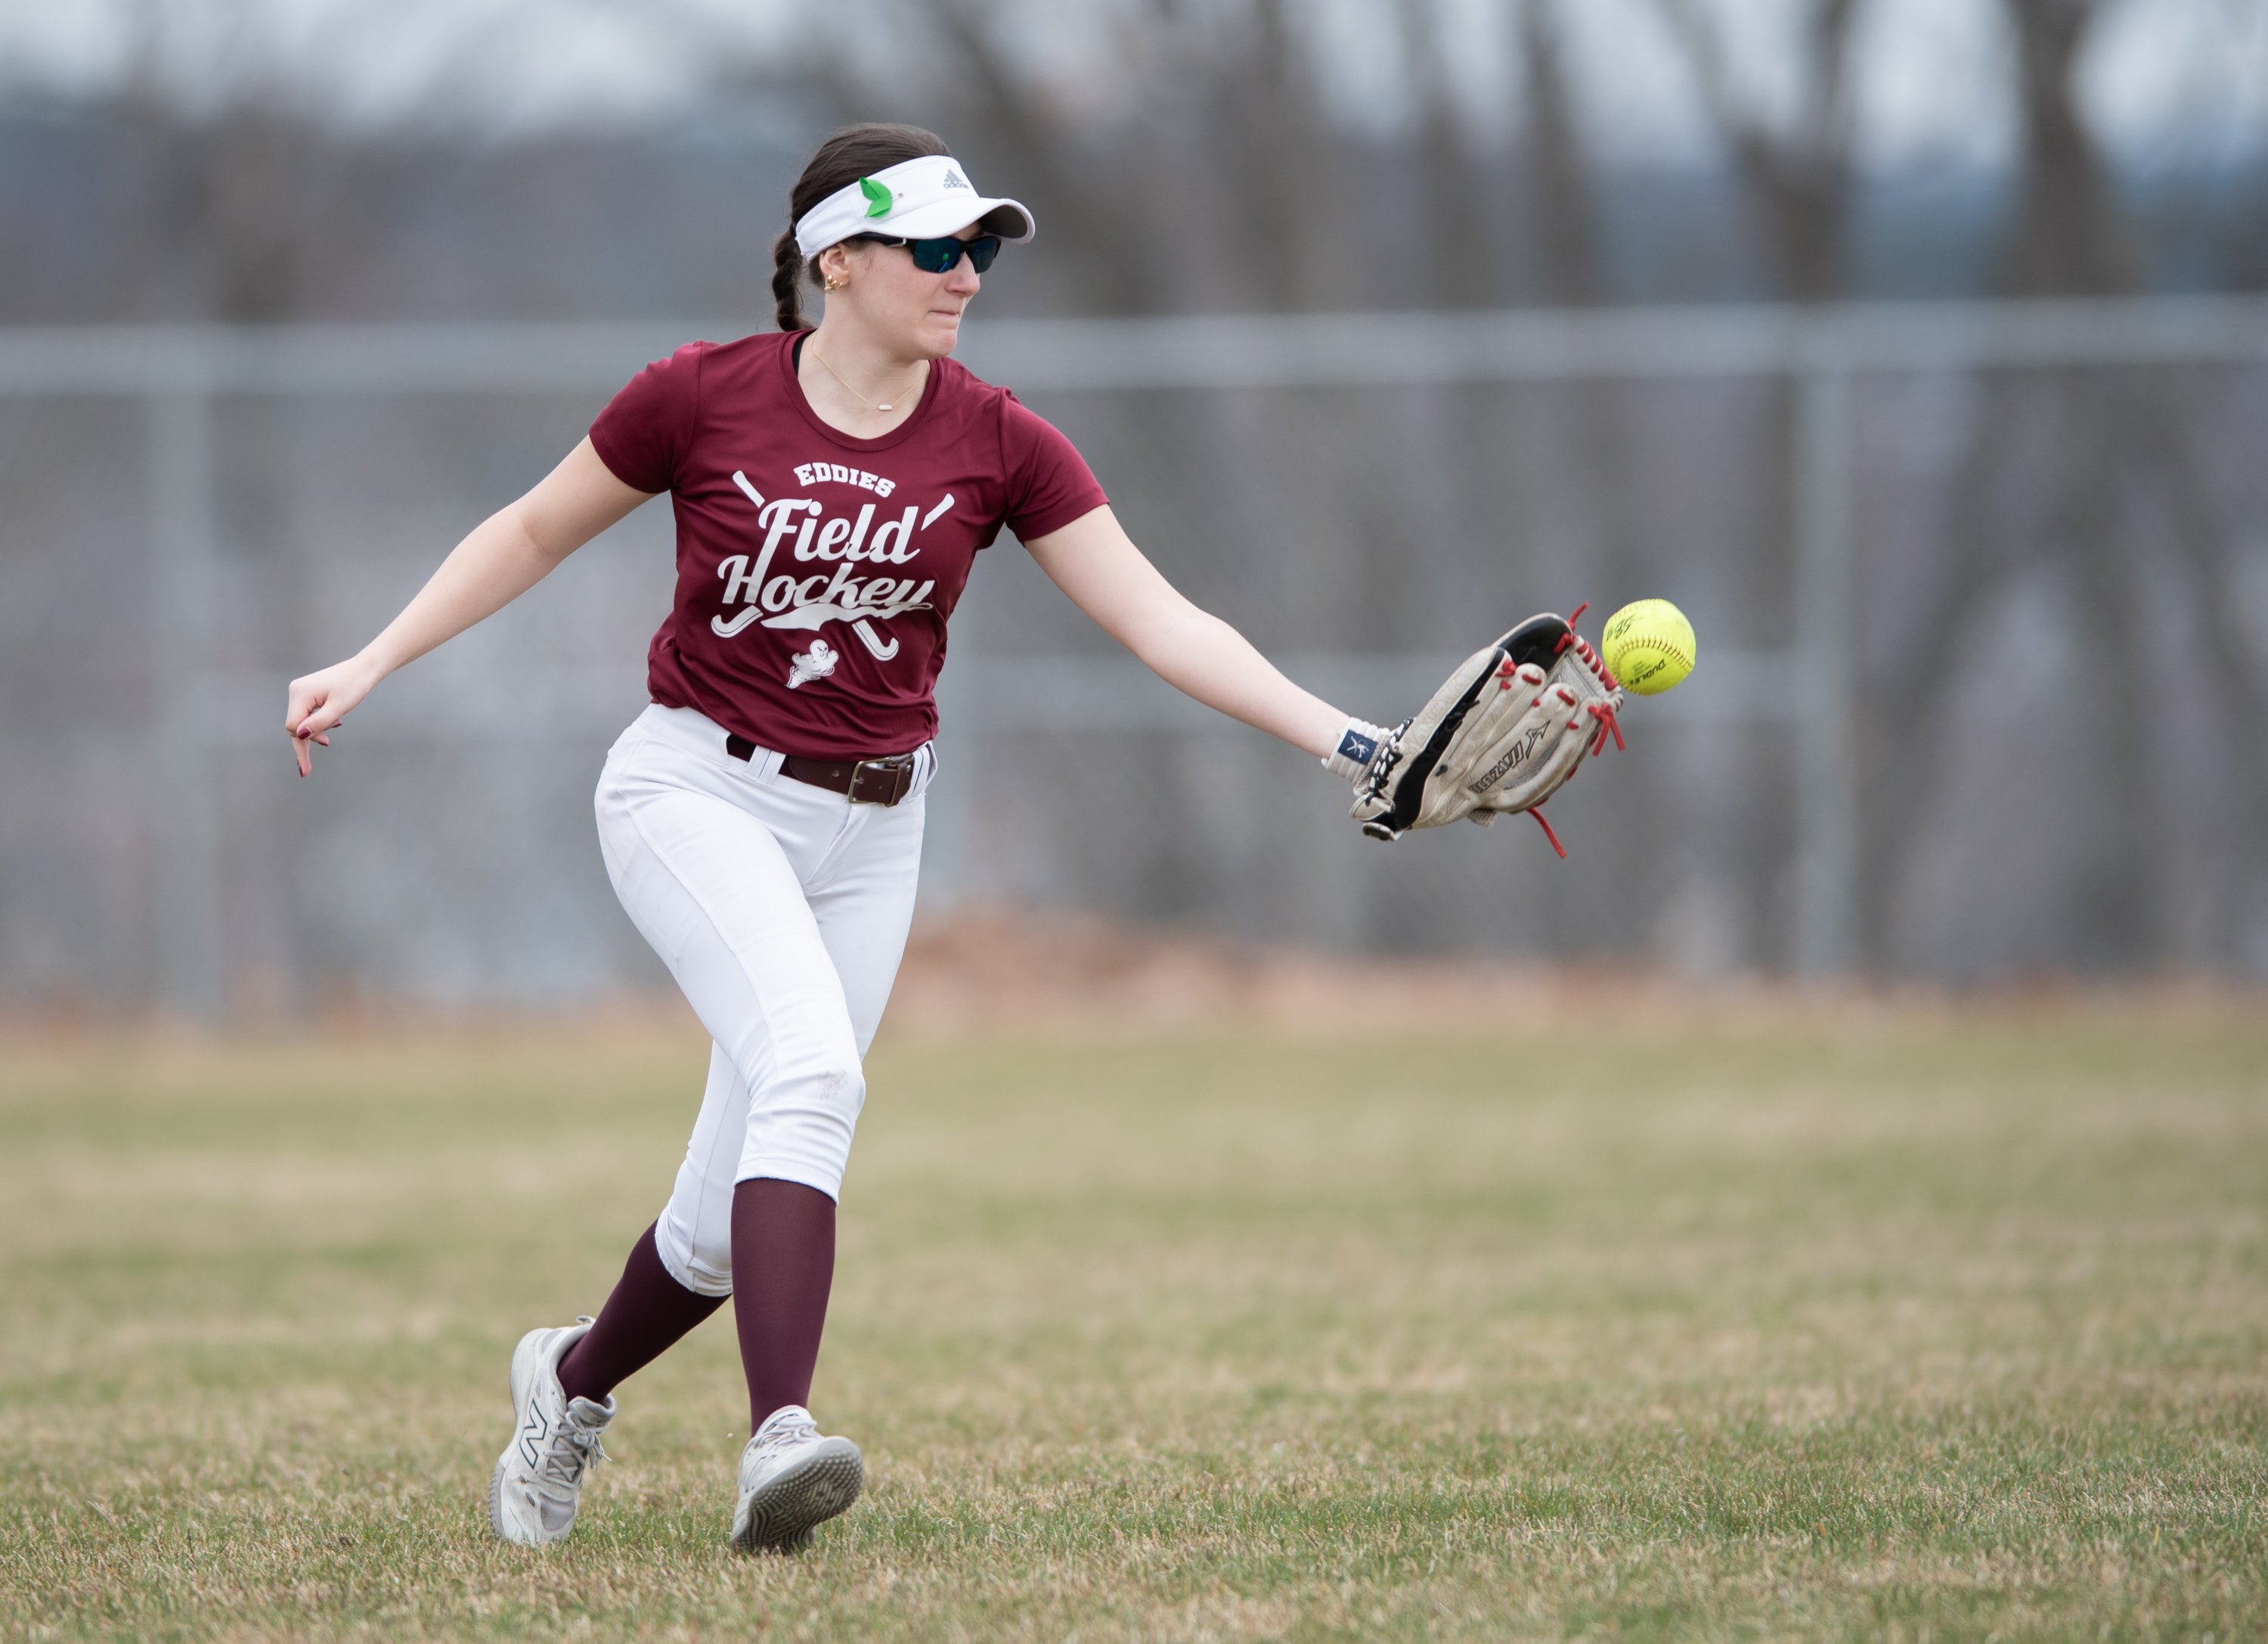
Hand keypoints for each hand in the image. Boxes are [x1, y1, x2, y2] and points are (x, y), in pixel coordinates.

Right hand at [284, 654, 384, 776]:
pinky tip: (330, 727)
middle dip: (306, 741)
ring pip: (300, 721)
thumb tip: (299, 735)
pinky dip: (316, 724)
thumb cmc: (354, 686)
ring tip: (328, 741)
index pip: (293, 725)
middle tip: (307, 769)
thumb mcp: (339, 708)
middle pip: (294, 725)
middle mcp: (296, 691)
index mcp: (301, 693)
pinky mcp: (306, 693)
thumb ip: (319, 722)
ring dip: (313, 732)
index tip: (323, 746)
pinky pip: (306, 714)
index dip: (305, 739)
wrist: (363, 669)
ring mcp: (300, 691)